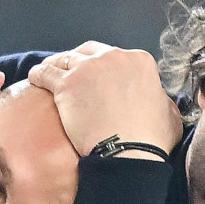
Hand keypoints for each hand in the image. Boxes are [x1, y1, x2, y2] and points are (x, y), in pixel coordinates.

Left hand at [27, 41, 183, 157]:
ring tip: (47, 73)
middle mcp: (113, 57)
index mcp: (140, 60)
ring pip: (65, 59)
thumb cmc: (151, 139)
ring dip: (56, 65)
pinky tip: (34, 79)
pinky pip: (46, 73)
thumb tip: (161, 103)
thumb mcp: (170, 115)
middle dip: (79, 60)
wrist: (128, 152)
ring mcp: (87, 69)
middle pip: (88, 52)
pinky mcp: (66, 84)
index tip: (97, 77)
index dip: (103, 66)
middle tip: (72, 73)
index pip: (115, 56)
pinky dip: (39, 74)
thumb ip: (163, 103)